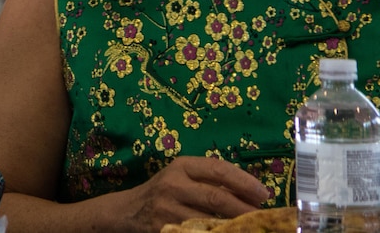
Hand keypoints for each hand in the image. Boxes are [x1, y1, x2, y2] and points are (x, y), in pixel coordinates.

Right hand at [119, 156, 270, 231]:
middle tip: (263, 216)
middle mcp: (173, 185)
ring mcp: (168, 210)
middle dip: (245, 209)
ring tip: (250, 228)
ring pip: (209, 221)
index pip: (217, 169)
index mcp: (181, 166)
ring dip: (233, 227)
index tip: (264, 194)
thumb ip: (209, 180)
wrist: (128, 211)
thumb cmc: (164, 191)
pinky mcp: (164, 229)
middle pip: (217, 197)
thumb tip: (252, 194)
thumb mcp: (181, 176)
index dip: (244, 181)